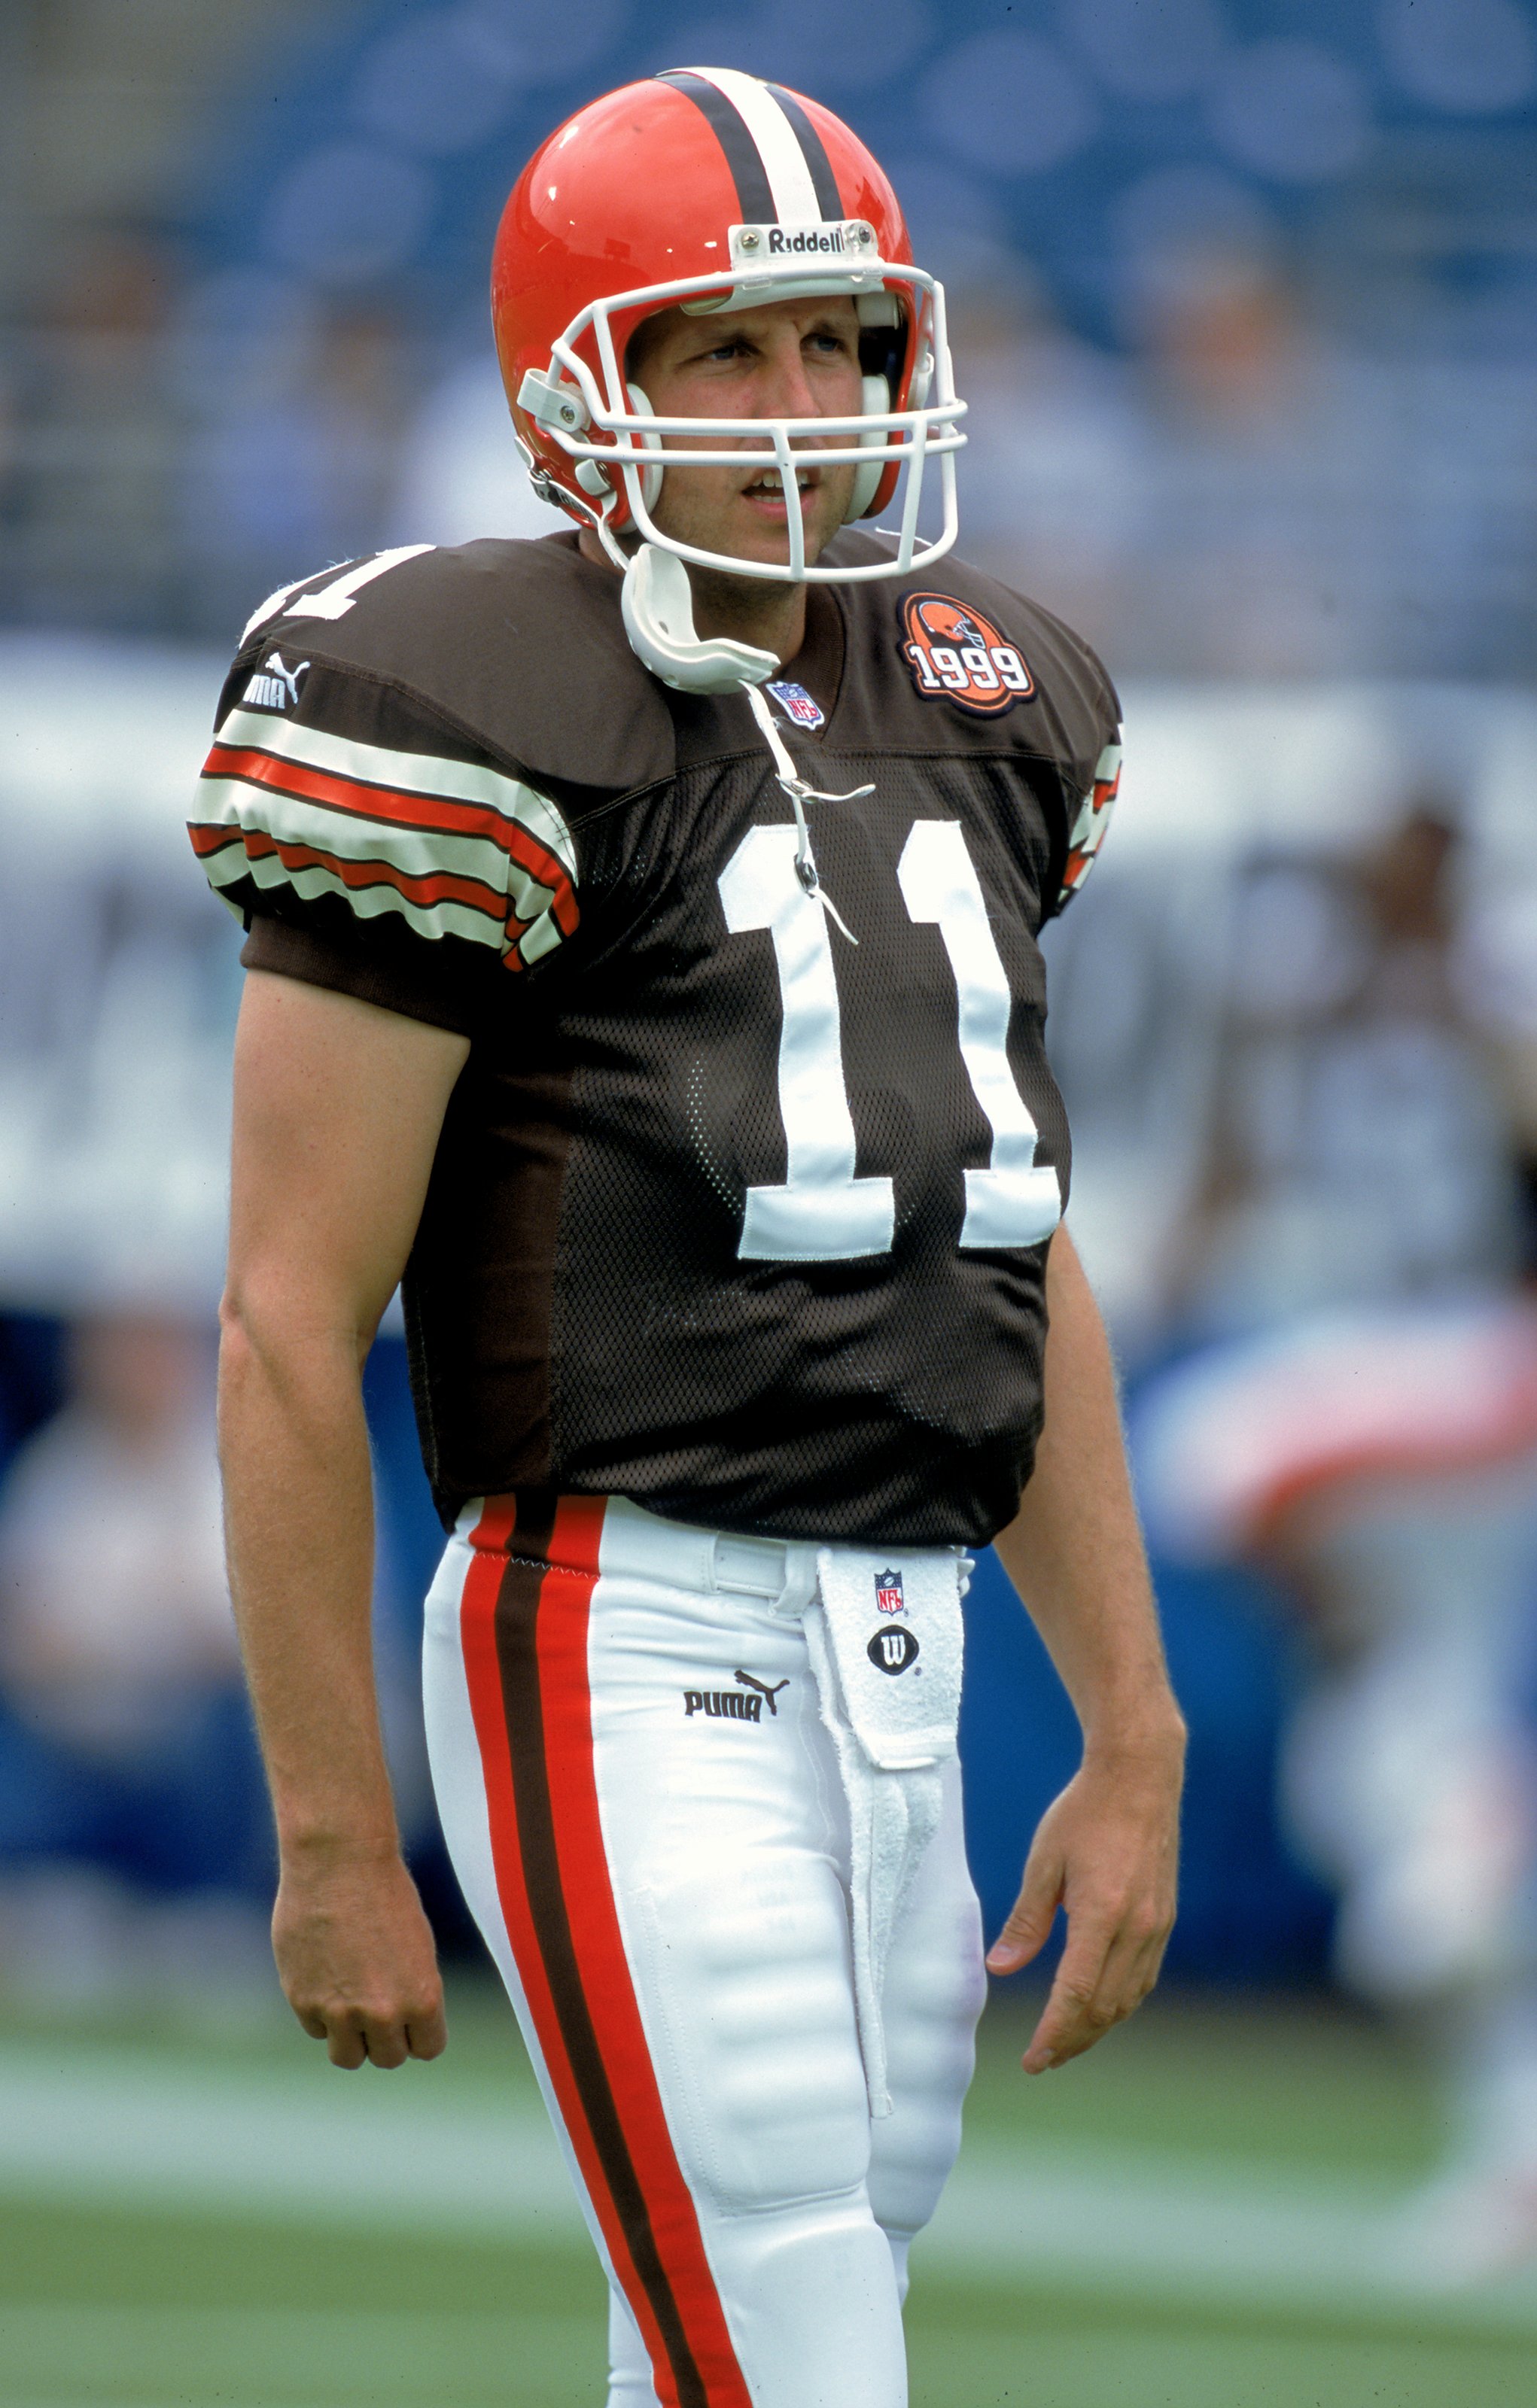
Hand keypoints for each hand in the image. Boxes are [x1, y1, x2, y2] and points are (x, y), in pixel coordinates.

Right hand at [272, 1843, 446, 2069]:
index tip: (410, 2015)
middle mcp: (382, 2013)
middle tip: (379, 2006)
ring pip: (348, 2057)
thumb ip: (410, 1994)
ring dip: (351, 2038)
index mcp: (422, 1998)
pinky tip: (326, 1976)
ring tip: (351, 2004)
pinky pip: (316, 2030)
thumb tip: (399, 2026)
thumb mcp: (416, 1948)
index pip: (427, 2048)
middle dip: (386, 2037)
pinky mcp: (303, 2001)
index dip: (419, 2032)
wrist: (339, 1863)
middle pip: (388, 2059)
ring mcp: (340, 2011)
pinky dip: (321, 2013)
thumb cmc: (386, 1895)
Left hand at [985, 1728, 1182, 2072]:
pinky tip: (1097, 2005)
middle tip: (1042, 2060)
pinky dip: (1118, 2002)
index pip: (1075, 1995)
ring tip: (1065, 2041)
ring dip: (1096, 2027)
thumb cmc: (1084, 1813)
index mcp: (1102, 1914)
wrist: (1140, 1777)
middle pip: (1103, 2008)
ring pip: (1128, 1999)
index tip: (1031, 2059)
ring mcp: (1157, 1926)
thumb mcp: (1044, 1863)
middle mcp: (1137, 1928)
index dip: (1052, 2034)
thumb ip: (1026, 1921)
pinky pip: (1143, 1978)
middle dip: (1071, 2041)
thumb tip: (1000, 1969)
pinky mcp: (1165, 1919)